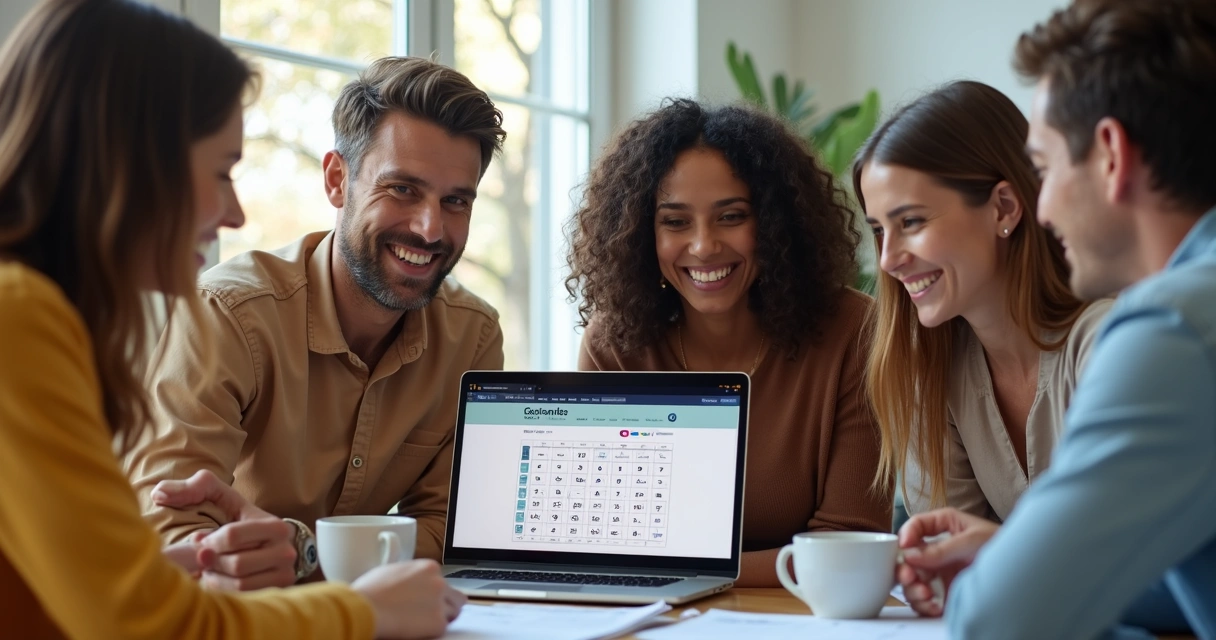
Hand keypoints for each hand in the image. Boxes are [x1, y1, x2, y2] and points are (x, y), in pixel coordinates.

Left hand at [152, 470, 296, 590]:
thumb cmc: (238, 519)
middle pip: (236, 564)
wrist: (269, 543)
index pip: (232, 536)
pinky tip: (219, 578)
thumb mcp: (222, 497)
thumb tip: (160, 493)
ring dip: (216, 577)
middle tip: (204, 557)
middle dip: (212, 561)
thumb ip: (195, 487)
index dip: (208, 541)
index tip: (201, 540)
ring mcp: (285, 573)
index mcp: (275, 526)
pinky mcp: (278, 591)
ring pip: (239, 583)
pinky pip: (243, 598)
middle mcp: (286, 551)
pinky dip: (224, 590)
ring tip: (211, 567)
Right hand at [352, 559, 465, 638]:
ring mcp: (440, 603)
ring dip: (440, 618)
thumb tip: (410, 580)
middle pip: (456, 598)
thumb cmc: (370, 591)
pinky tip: (416, 629)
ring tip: (421, 623)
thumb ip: (410, 574)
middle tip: (433, 615)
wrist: (365, 609)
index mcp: (429, 568)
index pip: (443, 581)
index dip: (435, 593)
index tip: (427, 600)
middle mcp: (439, 583)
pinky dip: (431, 631)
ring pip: (453, 613)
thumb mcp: (392, 570)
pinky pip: (442, 628)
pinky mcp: (438, 623)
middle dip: (446, 606)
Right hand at [896, 507, 999, 616]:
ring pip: (912, 581)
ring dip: (913, 590)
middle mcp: (937, 549)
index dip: (906, 535)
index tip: (905, 547)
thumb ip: (942, 548)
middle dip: (905, 570)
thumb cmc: (1004, 546)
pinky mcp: (944, 592)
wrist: (1027, 574)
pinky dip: (924, 606)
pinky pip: (924, 600)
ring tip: (926, 595)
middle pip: (907, 558)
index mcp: (943, 526)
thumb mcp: (973, 540)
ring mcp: (940, 571)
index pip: (915, 527)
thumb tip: (911, 555)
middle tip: (911, 578)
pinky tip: (935, 607)